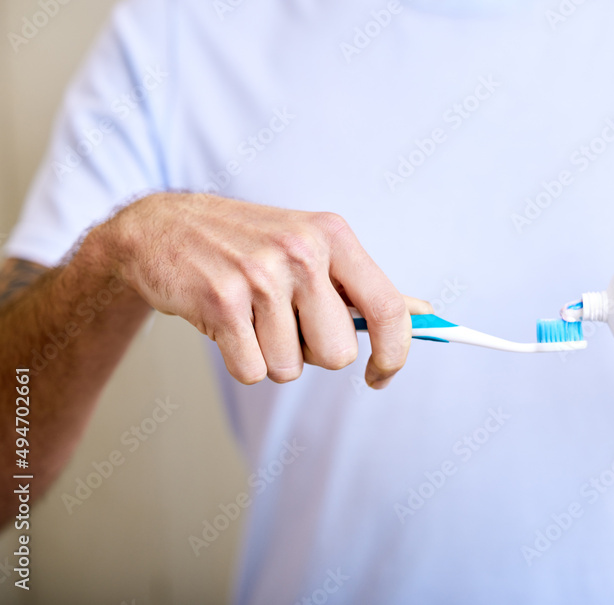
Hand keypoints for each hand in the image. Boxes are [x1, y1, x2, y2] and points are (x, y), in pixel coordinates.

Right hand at [93, 193, 429, 386]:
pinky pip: (253, 371)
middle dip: (312, 351)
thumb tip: (424, 312)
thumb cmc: (248, 245)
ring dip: (271, 355)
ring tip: (250, 316)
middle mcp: (302, 251)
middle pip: (337, 353)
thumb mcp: (311, 246)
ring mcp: (260, 275)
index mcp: (334, 236)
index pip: (389, 308)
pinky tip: (226, 325)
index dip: (394, 354)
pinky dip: (240, 361)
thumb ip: (362, 284)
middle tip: (284, 321)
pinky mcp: (220, 302)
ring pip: (291, 368)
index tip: (381, 375)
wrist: (162, 228)